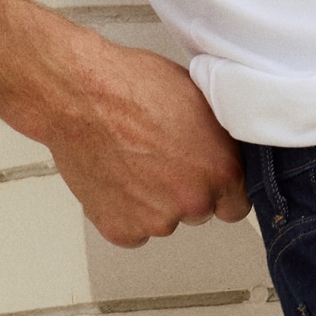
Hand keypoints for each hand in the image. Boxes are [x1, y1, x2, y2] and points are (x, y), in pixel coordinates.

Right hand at [43, 40, 250, 248]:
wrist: (78, 93)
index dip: (219, 190)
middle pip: (199, 211)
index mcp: (221, 170)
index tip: (206, 181)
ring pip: (163, 220)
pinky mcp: (120, 228)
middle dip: (184, 190)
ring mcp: (155, 220)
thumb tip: (220, 150)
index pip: (236, 205)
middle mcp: (193, 201)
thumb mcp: (197, 98)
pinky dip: (123, 210)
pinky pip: (131, 229)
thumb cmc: (130, 86)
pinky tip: (116, 176)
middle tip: (160, 159)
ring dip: (152, 201)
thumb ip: (216, 139)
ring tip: (132, 161)